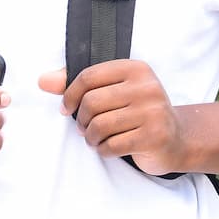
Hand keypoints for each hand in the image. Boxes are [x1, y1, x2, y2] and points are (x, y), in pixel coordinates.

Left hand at [38, 60, 188, 175]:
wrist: (176, 138)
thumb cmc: (138, 112)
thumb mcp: (114, 90)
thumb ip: (78, 83)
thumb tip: (42, 81)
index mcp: (136, 68)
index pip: (89, 77)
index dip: (70, 95)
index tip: (67, 109)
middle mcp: (147, 87)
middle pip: (92, 102)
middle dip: (81, 120)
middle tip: (84, 128)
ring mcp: (153, 112)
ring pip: (99, 126)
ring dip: (90, 137)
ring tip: (95, 138)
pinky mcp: (154, 136)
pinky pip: (111, 145)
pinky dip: (103, 150)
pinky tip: (109, 147)